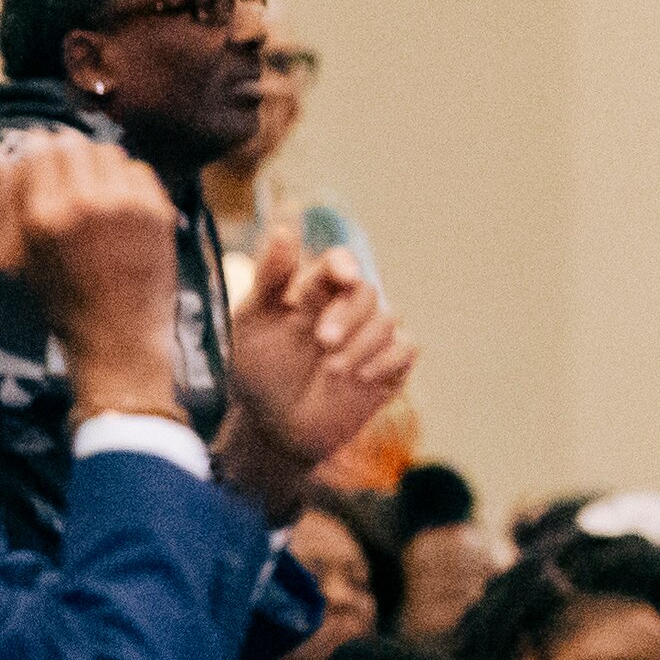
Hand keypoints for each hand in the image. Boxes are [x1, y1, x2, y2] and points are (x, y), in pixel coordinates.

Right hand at [0, 138, 188, 408]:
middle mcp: (86, 203)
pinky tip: (117, 203)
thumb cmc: (57, 302)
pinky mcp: (158, 212)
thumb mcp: (11, 262)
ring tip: (90, 188)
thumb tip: (1, 160)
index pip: (38, 149)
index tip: (38, 157)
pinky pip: (138, 170)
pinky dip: (125, 179)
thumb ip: (1, 207)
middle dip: (65, 152)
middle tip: (65, 171)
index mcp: (43, 216)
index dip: (35, 149)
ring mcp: (127, 205)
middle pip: (73, 143)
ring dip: (96, 162)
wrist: (118, 336)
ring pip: (108, 151)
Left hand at [222, 229, 417, 471]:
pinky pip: (407, 348)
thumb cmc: (258, 373)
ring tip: (332, 370)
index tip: (342, 276)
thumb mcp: (251, 324)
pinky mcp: (389, 367)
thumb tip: (284, 230)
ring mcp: (370, 339)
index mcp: (314, 292)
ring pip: (388, 319)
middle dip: (347, 315)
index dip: (344, 265)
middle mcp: (346, 310)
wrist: (273, 429)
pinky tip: (360, 377)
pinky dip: (387, 359)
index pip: (340, 263)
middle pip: (367, 292)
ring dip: (361, 343)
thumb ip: (270, 278)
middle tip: (322, 341)